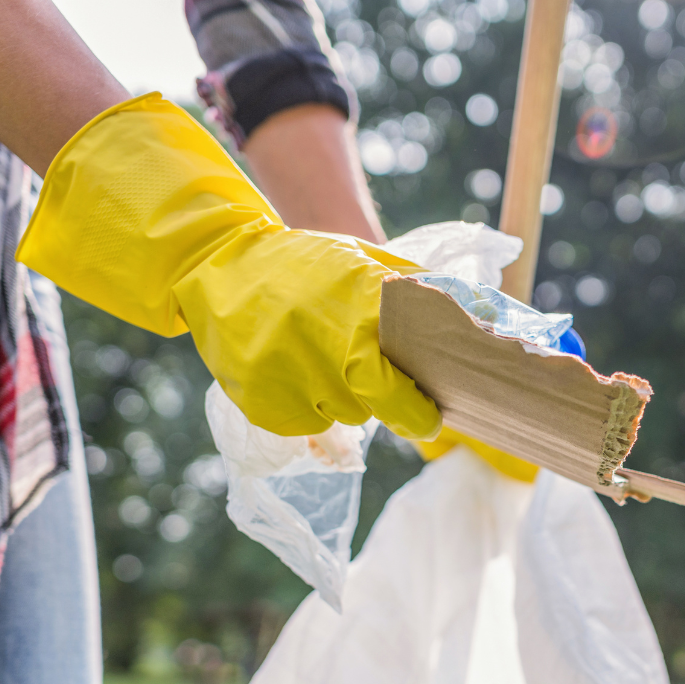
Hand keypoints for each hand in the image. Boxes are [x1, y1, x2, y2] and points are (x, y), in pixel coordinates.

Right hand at [16, 94, 441, 440]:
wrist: (217, 263)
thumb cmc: (303, 264)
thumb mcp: (358, 260)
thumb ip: (409, 288)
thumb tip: (467, 322)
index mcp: (354, 309)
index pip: (396, 387)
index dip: (418, 411)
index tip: (432, 415)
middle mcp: (320, 347)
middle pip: (374, 407)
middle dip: (394, 409)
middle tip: (402, 405)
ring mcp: (285, 376)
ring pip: (340, 414)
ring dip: (344, 397)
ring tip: (326, 359)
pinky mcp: (258, 399)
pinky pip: (303, 424)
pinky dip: (307, 406)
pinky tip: (295, 371)